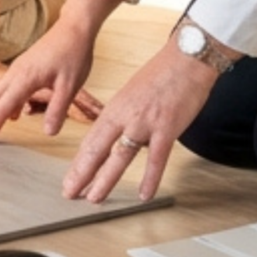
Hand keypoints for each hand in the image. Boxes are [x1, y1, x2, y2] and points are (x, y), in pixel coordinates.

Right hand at [0, 19, 104, 143]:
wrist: (74, 26)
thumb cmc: (73, 53)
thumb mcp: (71, 85)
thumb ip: (58, 109)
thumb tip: (48, 133)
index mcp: (25, 78)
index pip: (4, 107)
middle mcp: (16, 74)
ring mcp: (17, 69)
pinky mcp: (22, 68)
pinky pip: (2, 87)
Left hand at [64, 38, 218, 202]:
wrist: (187, 58)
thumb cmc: (162, 75)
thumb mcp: (132, 94)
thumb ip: (125, 117)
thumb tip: (122, 139)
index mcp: (115, 108)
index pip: (91, 140)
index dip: (79, 163)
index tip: (70, 179)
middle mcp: (125, 116)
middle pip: (97, 150)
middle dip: (81, 174)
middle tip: (70, 193)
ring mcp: (145, 123)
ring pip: (120, 156)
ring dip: (106, 179)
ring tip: (95, 198)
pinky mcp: (167, 128)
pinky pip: (156, 158)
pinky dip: (151, 178)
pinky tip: (145, 194)